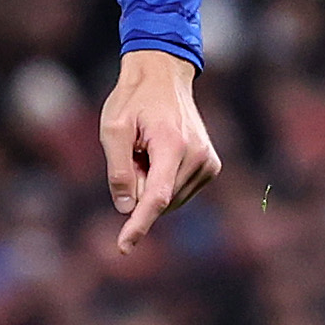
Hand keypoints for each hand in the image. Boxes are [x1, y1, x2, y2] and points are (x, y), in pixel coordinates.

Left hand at [101, 48, 221, 253]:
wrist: (164, 76)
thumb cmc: (134, 100)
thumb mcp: (113, 129)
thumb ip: (118, 170)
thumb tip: (126, 208)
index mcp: (173, 146)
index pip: (155, 197)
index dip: (138, 225)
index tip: (124, 247)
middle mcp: (198, 157)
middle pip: (158, 199)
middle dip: (137, 188)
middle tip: (131, 153)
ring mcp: (208, 163)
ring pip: (168, 200)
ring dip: (149, 184)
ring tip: (146, 150)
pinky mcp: (211, 167)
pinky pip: (177, 192)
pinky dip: (162, 182)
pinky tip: (158, 155)